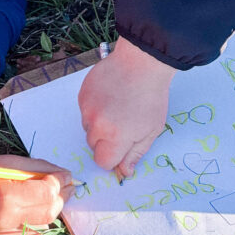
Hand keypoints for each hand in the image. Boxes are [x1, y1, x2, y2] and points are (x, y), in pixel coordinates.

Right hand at [0, 155, 73, 234]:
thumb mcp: (7, 163)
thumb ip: (36, 169)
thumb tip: (62, 175)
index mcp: (8, 198)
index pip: (48, 193)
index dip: (61, 182)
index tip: (67, 175)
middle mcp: (7, 221)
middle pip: (50, 212)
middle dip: (61, 198)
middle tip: (66, 186)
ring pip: (42, 226)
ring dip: (50, 210)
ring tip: (49, 196)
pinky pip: (27, 234)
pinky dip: (35, 221)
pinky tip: (32, 209)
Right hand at [78, 37, 175, 177]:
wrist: (142, 63)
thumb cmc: (151, 97)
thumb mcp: (152, 130)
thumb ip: (135, 154)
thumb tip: (124, 172)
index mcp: (115, 137)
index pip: (103, 162)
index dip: (113, 157)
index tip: (121, 148)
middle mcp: (97, 125)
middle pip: (94, 145)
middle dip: (106, 140)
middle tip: (123, 124)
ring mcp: (87, 109)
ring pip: (88, 128)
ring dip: (99, 124)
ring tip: (117, 108)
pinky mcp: (82, 95)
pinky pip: (85, 111)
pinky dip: (94, 108)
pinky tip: (110, 97)